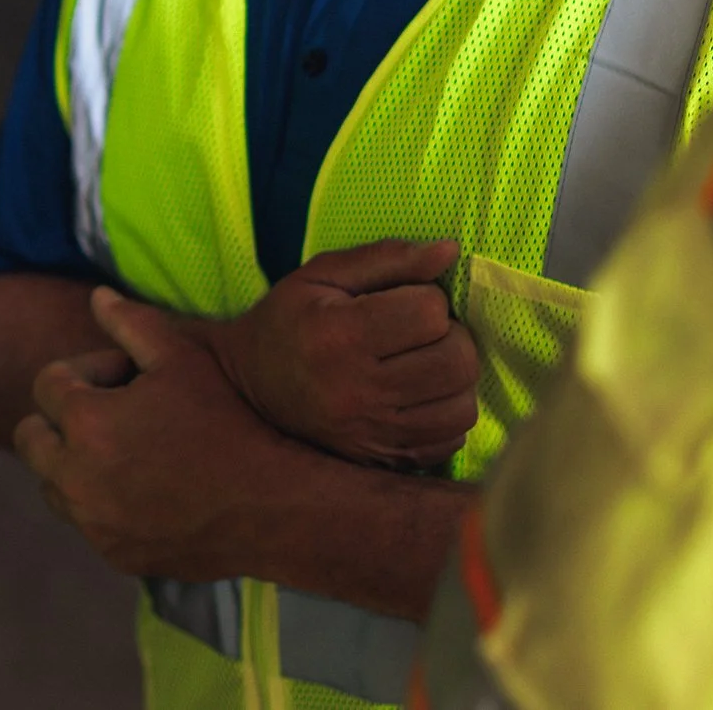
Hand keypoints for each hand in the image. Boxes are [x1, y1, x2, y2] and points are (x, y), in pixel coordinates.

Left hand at [12, 287, 288, 579]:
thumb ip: (131, 323)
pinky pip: (85, 522)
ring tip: (125, 451)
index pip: (47, 383)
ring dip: (73, 462)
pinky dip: (99, 503)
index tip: (126, 376)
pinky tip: (144, 488)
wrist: (272, 506)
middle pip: (30, 437)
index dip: (87, 371)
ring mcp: (92, 522)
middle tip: (110, 412)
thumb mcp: (182, 358)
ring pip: (51, 483)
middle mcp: (74, 476)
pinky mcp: (112, 554)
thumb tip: (96, 297)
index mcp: (85, 422)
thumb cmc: (228, 420)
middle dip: (60, 418)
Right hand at [207, 238, 478, 469]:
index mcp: (339, 336)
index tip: (404, 300)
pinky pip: (451, 439)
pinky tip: (420, 395)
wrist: (250, 389)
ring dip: (455, 378)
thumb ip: (388, 257)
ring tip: (425, 363)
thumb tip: (450, 251)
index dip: (427, 298)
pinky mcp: (385, 460)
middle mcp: (358, 391)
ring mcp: (374, 433)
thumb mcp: (323, 275)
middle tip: (424, 331)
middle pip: (456, 362)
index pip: (430, 313)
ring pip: (462, 407)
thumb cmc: (290, 321)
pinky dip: (446, 413)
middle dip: (452, 337)